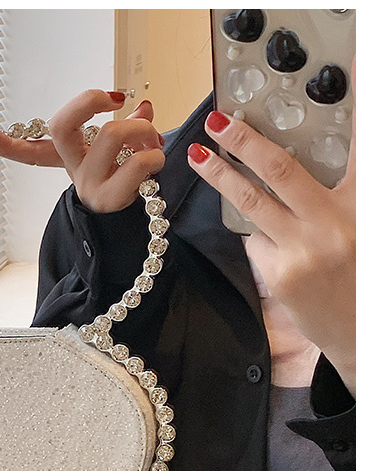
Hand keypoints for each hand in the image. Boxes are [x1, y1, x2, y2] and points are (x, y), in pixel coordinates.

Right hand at [0, 91, 164, 212]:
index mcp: (70, 159)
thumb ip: (131, 126)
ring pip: (110, 134)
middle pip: (61, 125)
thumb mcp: (125, 151)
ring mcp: (88, 185)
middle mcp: (74, 171)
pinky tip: (156, 159)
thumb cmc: (130, 184)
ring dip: (142, 128)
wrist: (137, 226)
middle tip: (119, 103)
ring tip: (152, 140)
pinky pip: (138, 162)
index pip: (29, 150)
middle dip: (94, 101)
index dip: (4, 142)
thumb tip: (144, 107)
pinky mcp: (109, 198)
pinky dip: (155, 154)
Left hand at [187, 73, 355, 396]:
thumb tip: (284, 172)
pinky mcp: (281, 273)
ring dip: (220, 175)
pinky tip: (277, 248)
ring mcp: (304, 249)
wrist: (360, 330)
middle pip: (281, 170)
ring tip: (198, 156)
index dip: (355, 105)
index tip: (347, 64)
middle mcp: (336, 221)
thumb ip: (337, 197)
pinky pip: (257, 241)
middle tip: (220, 121)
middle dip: (245, 141)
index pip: (358, 146)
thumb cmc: (358, 273)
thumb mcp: (357, 225)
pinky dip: (258, 236)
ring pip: (252, 202)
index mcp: (362, 203)